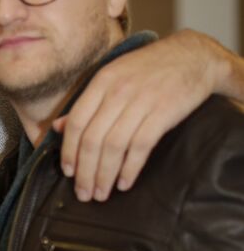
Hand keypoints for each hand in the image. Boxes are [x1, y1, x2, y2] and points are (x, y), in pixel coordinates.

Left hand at [56, 30, 233, 201]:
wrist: (194, 56)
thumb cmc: (150, 70)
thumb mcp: (114, 77)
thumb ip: (87, 103)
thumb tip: (57, 127)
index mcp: (102, 82)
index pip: (77, 122)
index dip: (69, 151)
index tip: (68, 173)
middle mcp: (118, 91)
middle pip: (93, 140)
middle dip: (85, 172)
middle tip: (83, 194)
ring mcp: (141, 101)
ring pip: (114, 147)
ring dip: (104, 176)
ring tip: (101, 194)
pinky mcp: (163, 112)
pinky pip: (140, 147)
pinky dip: (129, 169)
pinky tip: (124, 183)